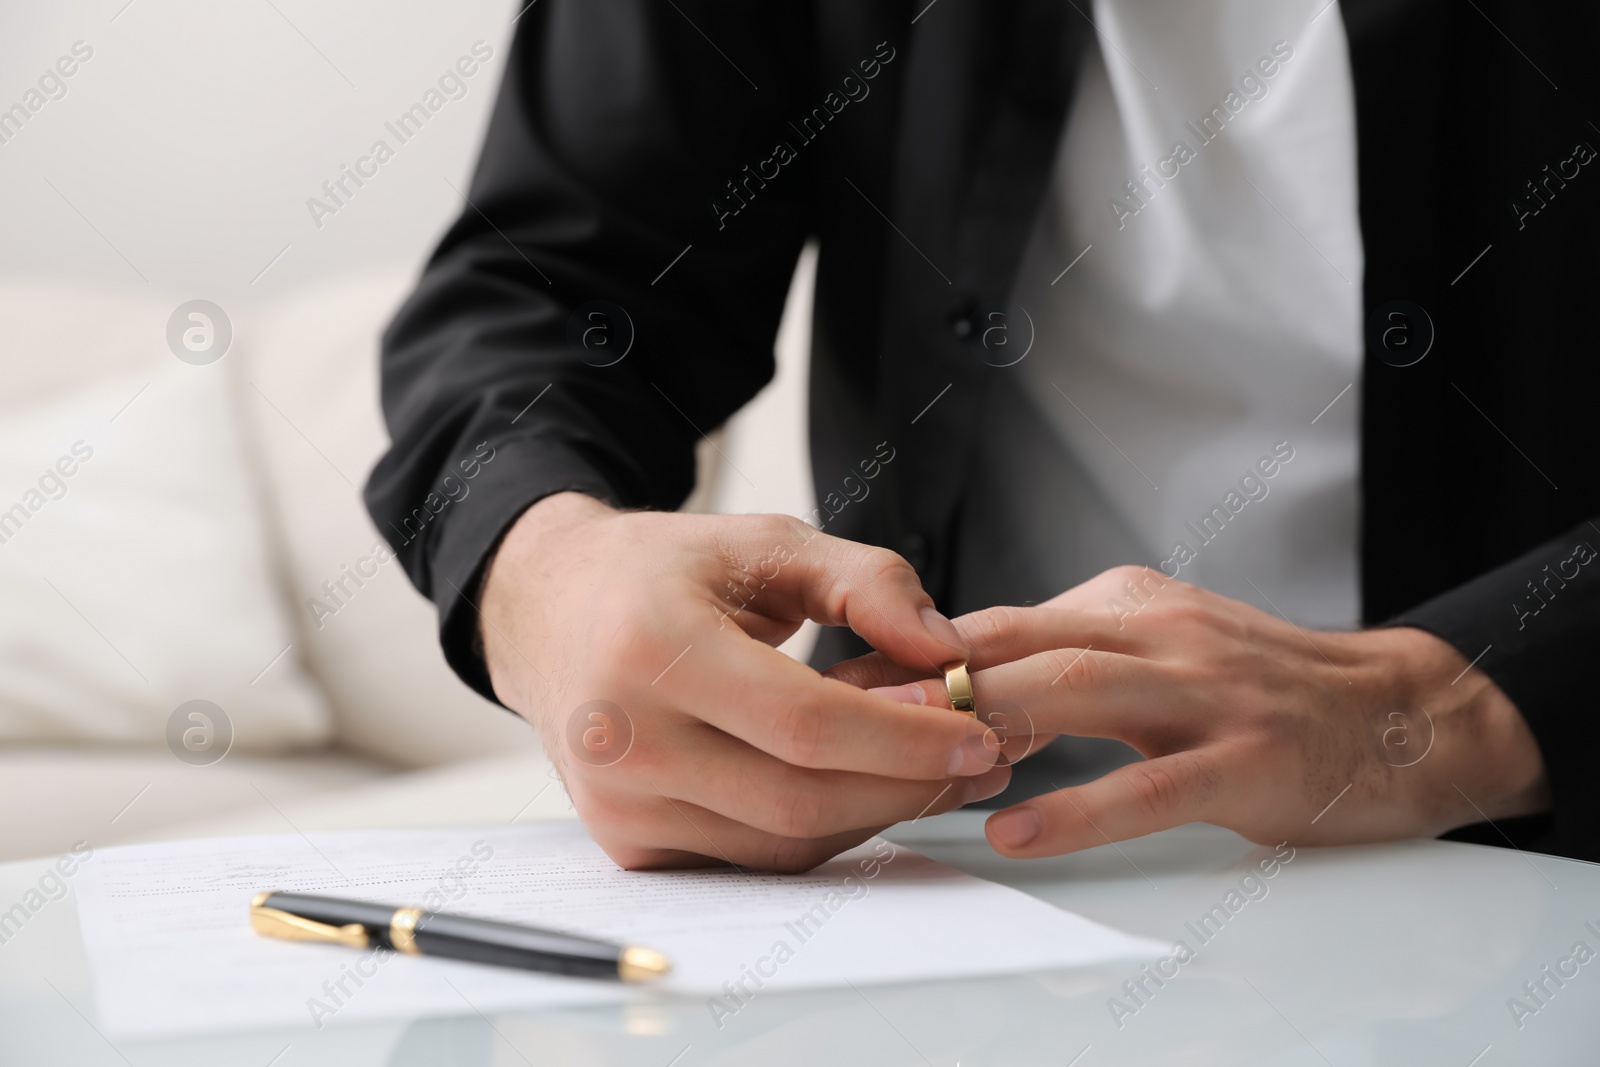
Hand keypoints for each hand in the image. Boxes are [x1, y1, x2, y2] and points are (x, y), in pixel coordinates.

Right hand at [478, 493, 1007, 871]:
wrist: (547, 614)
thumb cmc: (660, 573)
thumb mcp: (764, 543)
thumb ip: (866, 581)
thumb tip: (946, 649)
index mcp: (650, 647)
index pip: (804, 722)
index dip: (904, 738)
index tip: (976, 731)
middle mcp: (622, 738)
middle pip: (800, 799)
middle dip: (906, 786)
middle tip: (977, 757)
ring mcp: (617, 804)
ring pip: (782, 844)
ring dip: (873, 814)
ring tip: (930, 769)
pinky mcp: (625, 843)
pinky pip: (751, 859)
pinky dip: (819, 830)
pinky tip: (858, 787)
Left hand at [834, 565, 1548, 856]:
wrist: (1398, 712)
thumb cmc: (1257, 688)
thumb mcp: (1156, 644)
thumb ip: (1064, 655)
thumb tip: (952, 679)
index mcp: (1124, 604)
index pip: (993, 622)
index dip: (908, 654)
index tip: (833, 685)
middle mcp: (1155, 632)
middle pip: (1015, 643)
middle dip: (919, 679)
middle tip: (834, 716)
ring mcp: (1204, 693)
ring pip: (1073, 692)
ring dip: (980, 723)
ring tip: (903, 759)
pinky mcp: (1246, 760)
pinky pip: (1149, 783)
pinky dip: (1075, 807)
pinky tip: (1014, 830)